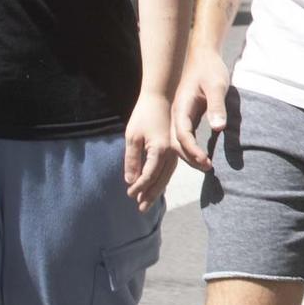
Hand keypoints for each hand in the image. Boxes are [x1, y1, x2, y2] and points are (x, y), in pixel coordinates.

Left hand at [124, 92, 177, 211]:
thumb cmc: (144, 115)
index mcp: (159, 150)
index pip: (148, 175)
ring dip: (158, 188)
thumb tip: (131, 180)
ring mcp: (174, 149)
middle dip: (150, 194)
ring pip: (167, 175)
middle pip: (160, 179)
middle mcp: (170, 152)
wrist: (161, 96)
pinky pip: (170, 168)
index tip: (129, 195)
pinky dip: (163, 178)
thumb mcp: (132, 137)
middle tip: (141, 209)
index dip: (139, 187)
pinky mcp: (174, 146)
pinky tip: (158, 184)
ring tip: (148, 201)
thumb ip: (132, 159)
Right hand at [170, 52, 232, 171]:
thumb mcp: (217, 86)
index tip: (206, 162)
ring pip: (179, 142)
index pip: (183, 134)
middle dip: (190, 158)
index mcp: (182, 107)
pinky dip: (191, 149)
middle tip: (208, 168)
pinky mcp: (187, 116)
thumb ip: (217, 107)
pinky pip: (185, 137)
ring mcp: (180, 115)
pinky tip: (202, 156)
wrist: (204, 57)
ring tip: (206, 166)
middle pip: (177, 143)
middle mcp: (177, 114)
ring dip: (189, 156)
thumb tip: (218, 128)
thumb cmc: (210, 70)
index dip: (193, 150)